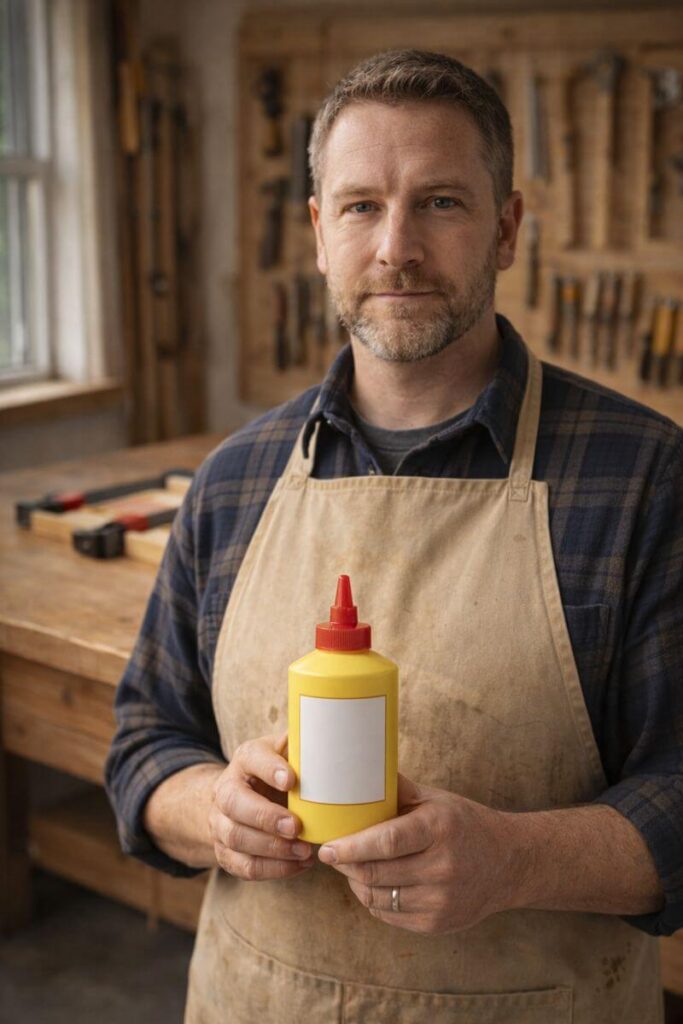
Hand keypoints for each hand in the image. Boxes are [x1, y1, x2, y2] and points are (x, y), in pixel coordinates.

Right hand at [210, 730, 314, 879]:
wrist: (241, 798)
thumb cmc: (277, 772)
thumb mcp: (286, 752)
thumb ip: (304, 746)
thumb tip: (337, 737)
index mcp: (245, 759)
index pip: (252, 759)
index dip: (269, 768)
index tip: (291, 780)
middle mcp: (226, 789)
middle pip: (234, 803)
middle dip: (266, 817)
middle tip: (297, 827)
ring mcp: (220, 823)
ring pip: (236, 838)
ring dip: (272, 848)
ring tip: (305, 851)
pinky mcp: (225, 851)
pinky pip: (244, 866)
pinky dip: (274, 870)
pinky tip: (300, 865)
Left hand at [317, 773, 518, 933]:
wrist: (509, 863)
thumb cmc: (463, 823)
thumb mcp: (435, 799)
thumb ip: (397, 790)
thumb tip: (355, 772)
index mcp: (439, 828)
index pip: (386, 842)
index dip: (351, 847)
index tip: (327, 847)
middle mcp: (442, 867)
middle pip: (376, 873)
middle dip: (346, 865)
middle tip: (331, 854)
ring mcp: (441, 900)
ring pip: (378, 898)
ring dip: (356, 883)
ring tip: (351, 867)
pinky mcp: (438, 923)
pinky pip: (389, 915)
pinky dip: (373, 900)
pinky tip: (372, 883)